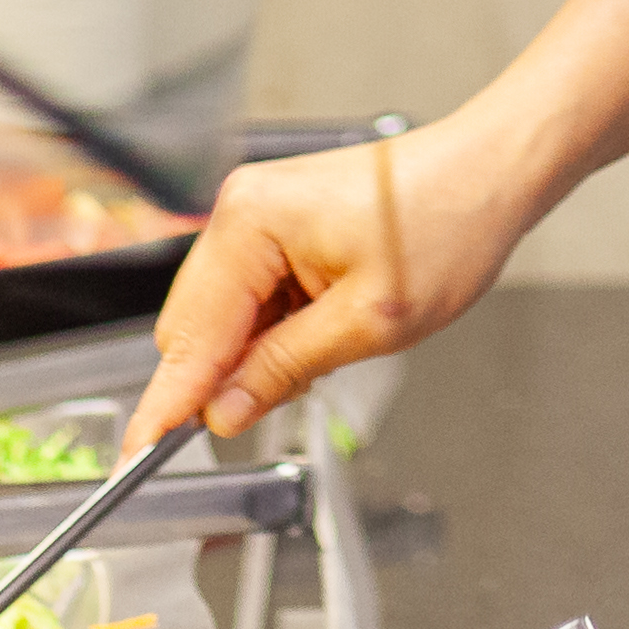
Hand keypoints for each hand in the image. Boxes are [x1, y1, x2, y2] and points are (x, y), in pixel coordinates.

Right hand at [125, 110, 542, 448]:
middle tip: (287, 397)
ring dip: (258, 353)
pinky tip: (325, 329)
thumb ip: (283, 369)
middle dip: (226, 377)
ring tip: (333, 345)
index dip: (167, 403)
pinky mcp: (278, 225)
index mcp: (250, 222)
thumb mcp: (368, 322)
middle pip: (194, 327)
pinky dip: (277, 329)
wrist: (490, 173)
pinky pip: (252, 298)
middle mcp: (241, 210)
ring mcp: (257, 214)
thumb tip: (224, 412)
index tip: (138, 454)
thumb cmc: (446, 224)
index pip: (189, 336)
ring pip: (225, 318)